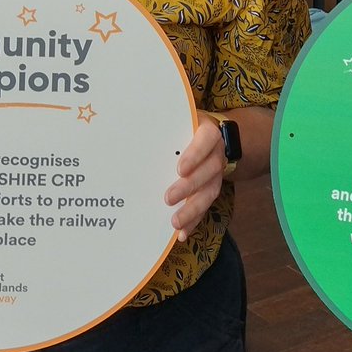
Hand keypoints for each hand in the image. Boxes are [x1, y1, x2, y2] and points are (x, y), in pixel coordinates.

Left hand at [164, 111, 228, 240]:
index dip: (195, 155)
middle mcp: (216, 154)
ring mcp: (216, 175)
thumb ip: (167, 122)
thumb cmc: (188, 127)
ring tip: (175, 222)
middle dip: (189, 186)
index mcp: (209, 133)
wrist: (214, 136)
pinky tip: (181, 233)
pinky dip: (194, 221)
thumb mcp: (182, 118)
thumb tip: (135, 121)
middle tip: (168, 197)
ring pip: (209, 192)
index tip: (179, 168)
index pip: (206, 141)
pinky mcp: (211, 190)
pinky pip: (205, 208)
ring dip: (192, 209)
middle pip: (209, 171)